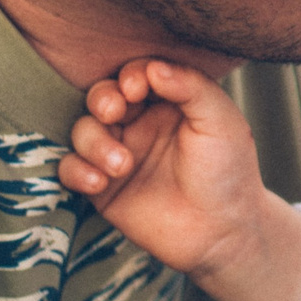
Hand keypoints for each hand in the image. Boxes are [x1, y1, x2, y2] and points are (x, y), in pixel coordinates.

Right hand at [58, 58, 300, 300]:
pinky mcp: (104, 188)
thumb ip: (191, 88)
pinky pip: (71, 169)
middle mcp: (140, 124)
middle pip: (103, 96)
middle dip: (102, 100)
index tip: (136, 88)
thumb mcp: (221, 122)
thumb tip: (153, 68)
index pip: (137, 74)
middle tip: (114, 113)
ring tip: (122, 166)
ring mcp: (119, 154)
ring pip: (84, 130)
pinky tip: (100, 182)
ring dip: (94, 142)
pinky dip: (77, 171)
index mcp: (169, 102)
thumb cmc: (228, 172)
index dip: (130, 75)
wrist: (222, 232)